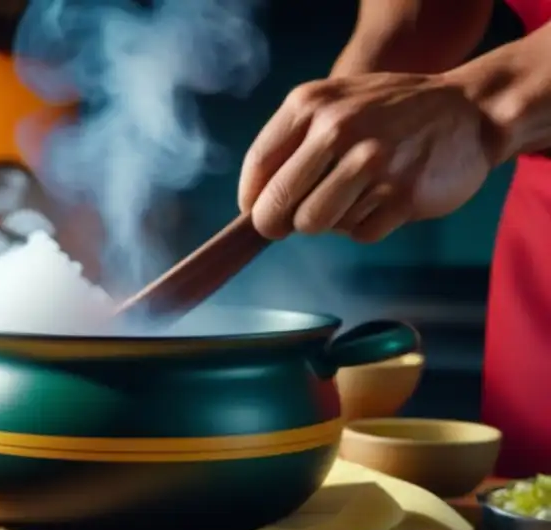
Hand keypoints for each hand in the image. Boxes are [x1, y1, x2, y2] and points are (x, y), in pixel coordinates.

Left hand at [238, 72, 496, 242]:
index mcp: (311, 105)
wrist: (470, 110)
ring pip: (314, 224)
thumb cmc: (389, 112)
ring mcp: (372, 163)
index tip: (255, 211)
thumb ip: (291, 142)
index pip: (258, 167)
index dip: (251, 200)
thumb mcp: (334, 103)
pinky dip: (364, 226)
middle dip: (278, 222)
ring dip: (326, 222)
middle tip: (290, 222)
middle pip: (278, 206)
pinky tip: (382, 201)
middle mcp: (337, 130)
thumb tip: (253, 204)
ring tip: (348, 199)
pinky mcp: (400, 196)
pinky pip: (358, 234)